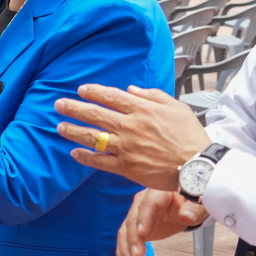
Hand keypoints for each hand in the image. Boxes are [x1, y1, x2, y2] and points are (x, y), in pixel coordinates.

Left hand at [54, 84, 212, 190]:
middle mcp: (130, 126)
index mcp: (142, 109)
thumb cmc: (189, 136)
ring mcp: (126, 147)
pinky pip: (99, 161)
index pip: (110, 96)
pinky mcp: (125, 167)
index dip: (93, 92)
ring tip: (60, 126)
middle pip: (94, 114)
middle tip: (59, 104)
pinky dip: (85, 157)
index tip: (81, 89)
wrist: (197, 166)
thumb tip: (131, 89)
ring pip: (92, 137)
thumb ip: (152, 95)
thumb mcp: (176, 107)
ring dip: (73, 130)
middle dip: (73, 108)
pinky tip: (74, 153)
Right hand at [116, 188, 209, 255]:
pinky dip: (123, 251)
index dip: (144, 219)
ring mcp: (137, 215)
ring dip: (125, 249)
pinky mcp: (135, 227)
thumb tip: (186, 216)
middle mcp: (143, 202)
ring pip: (126, 231)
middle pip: (133, 220)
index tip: (142, 234)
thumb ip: (193, 210)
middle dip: (133, 240)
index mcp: (158, 193)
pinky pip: (126, 238)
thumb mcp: (197, 206)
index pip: (148, 205)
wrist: (185, 207)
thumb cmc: (191, 204)